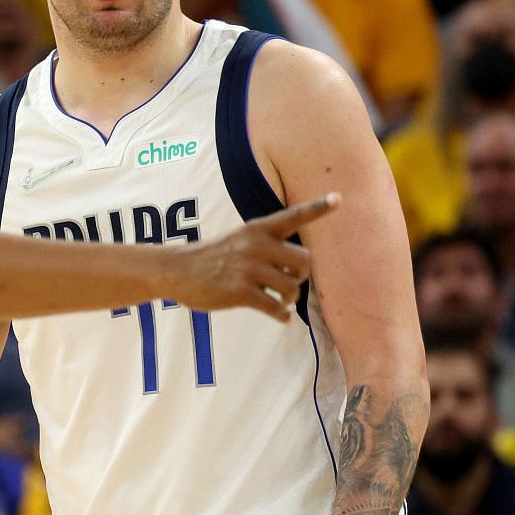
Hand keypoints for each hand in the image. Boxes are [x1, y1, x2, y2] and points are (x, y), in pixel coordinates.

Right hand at [172, 195, 337, 320]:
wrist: (177, 270)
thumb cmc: (213, 258)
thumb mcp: (239, 240)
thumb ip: (267, 247)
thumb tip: (296, 273)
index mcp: (258, 229)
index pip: (293, 216)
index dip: (318, 208)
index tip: (338, 198)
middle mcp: (256, 245)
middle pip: (304, 260)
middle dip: (301, 275)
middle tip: (289, 282)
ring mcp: (248, 268)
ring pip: (292, 286)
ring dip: (291, 298)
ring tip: (281, 301)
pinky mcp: (240, 291)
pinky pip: (275, 307)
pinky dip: (282, 315)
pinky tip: (279, 316)